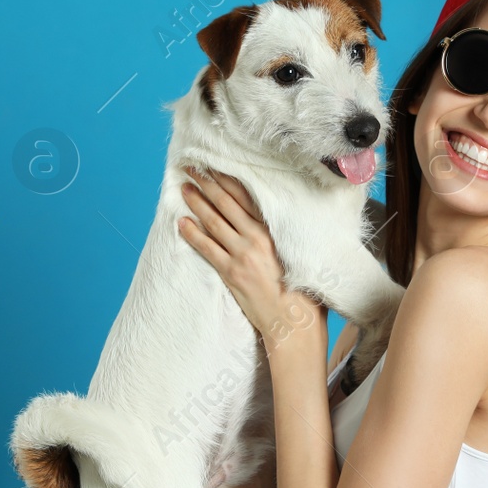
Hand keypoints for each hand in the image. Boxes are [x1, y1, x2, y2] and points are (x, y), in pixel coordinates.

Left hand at [176, 166, 325, 349]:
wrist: (295, 322)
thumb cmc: (305, 292)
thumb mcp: (305, 254)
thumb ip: (292, 235)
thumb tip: (290, 219)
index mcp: (276, 230)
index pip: (247, 195)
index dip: (228, 178)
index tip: (215, 164)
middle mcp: (258, 237)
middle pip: (227, 202)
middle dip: (207, 182)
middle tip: (192, 167)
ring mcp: (242, 254)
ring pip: (214, 221)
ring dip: (197, 202)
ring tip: (184, 188)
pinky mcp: (231, 273)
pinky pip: (207, 248)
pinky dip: (192, 234)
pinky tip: (182, 222)